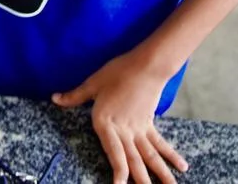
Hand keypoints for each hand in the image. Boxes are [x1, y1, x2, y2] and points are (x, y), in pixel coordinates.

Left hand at [52, 52, 188, 183]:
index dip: (118, 171)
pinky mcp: (149, 124)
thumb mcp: (92, 84)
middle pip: (134, 160)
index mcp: (106, 122)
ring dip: (161, 174)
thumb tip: (55, 98)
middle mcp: (124, 130)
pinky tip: (183, 167)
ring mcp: (139, 129)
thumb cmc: (117, 73)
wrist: (145, 66)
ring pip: (150, 157)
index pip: (114, 153)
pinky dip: (171, 156)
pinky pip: (160, 144)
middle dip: (140, 180)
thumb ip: (74, 96)